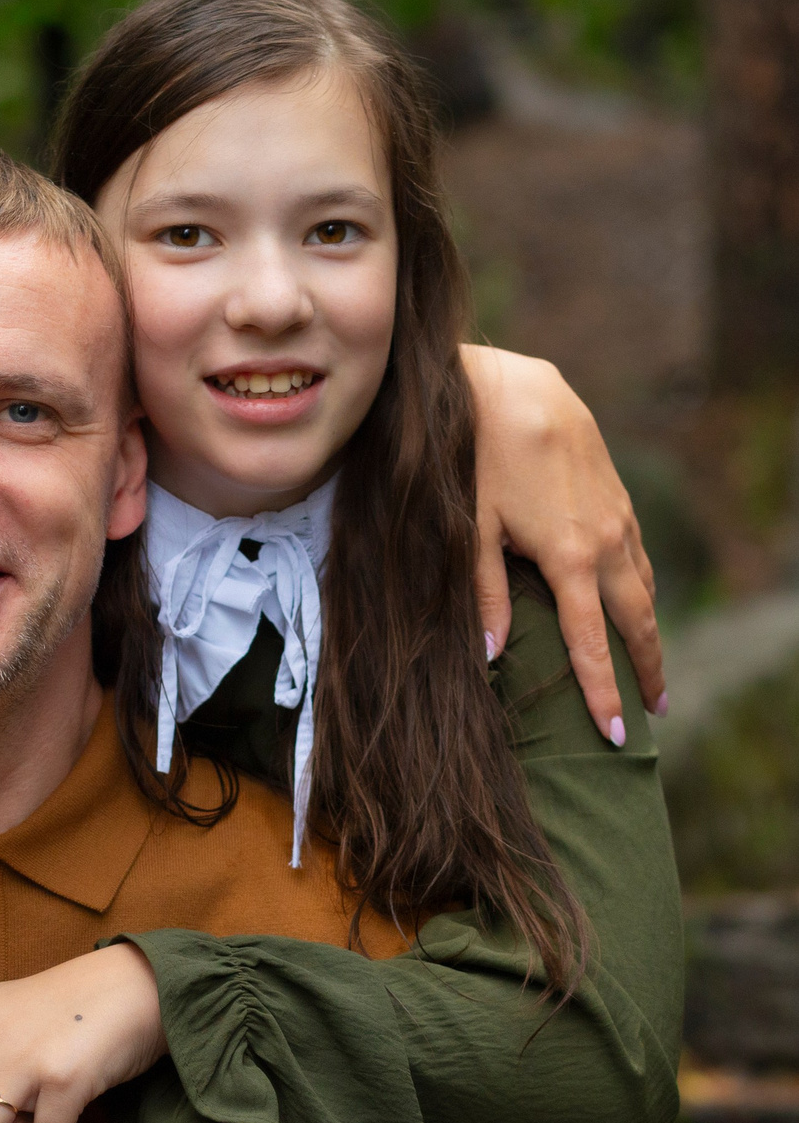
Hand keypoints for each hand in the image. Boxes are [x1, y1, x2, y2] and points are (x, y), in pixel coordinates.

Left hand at [462, 345, 664, 740]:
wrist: (511, 386)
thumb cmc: (476, 456)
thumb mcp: (470, 528)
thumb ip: (483, 592)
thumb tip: (493, 654)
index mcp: (570, 558)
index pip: (592, 642)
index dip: (603, 692)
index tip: (614, 736)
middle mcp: (607, 541)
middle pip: (636, 620)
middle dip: (646, 668)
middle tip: (651, 713)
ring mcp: (618, 517)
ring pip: (642, 586)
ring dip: (647, 629)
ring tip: (647, 668)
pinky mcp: (616, 497)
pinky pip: (637, 555)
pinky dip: (638, 589)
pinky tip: (629, 601)